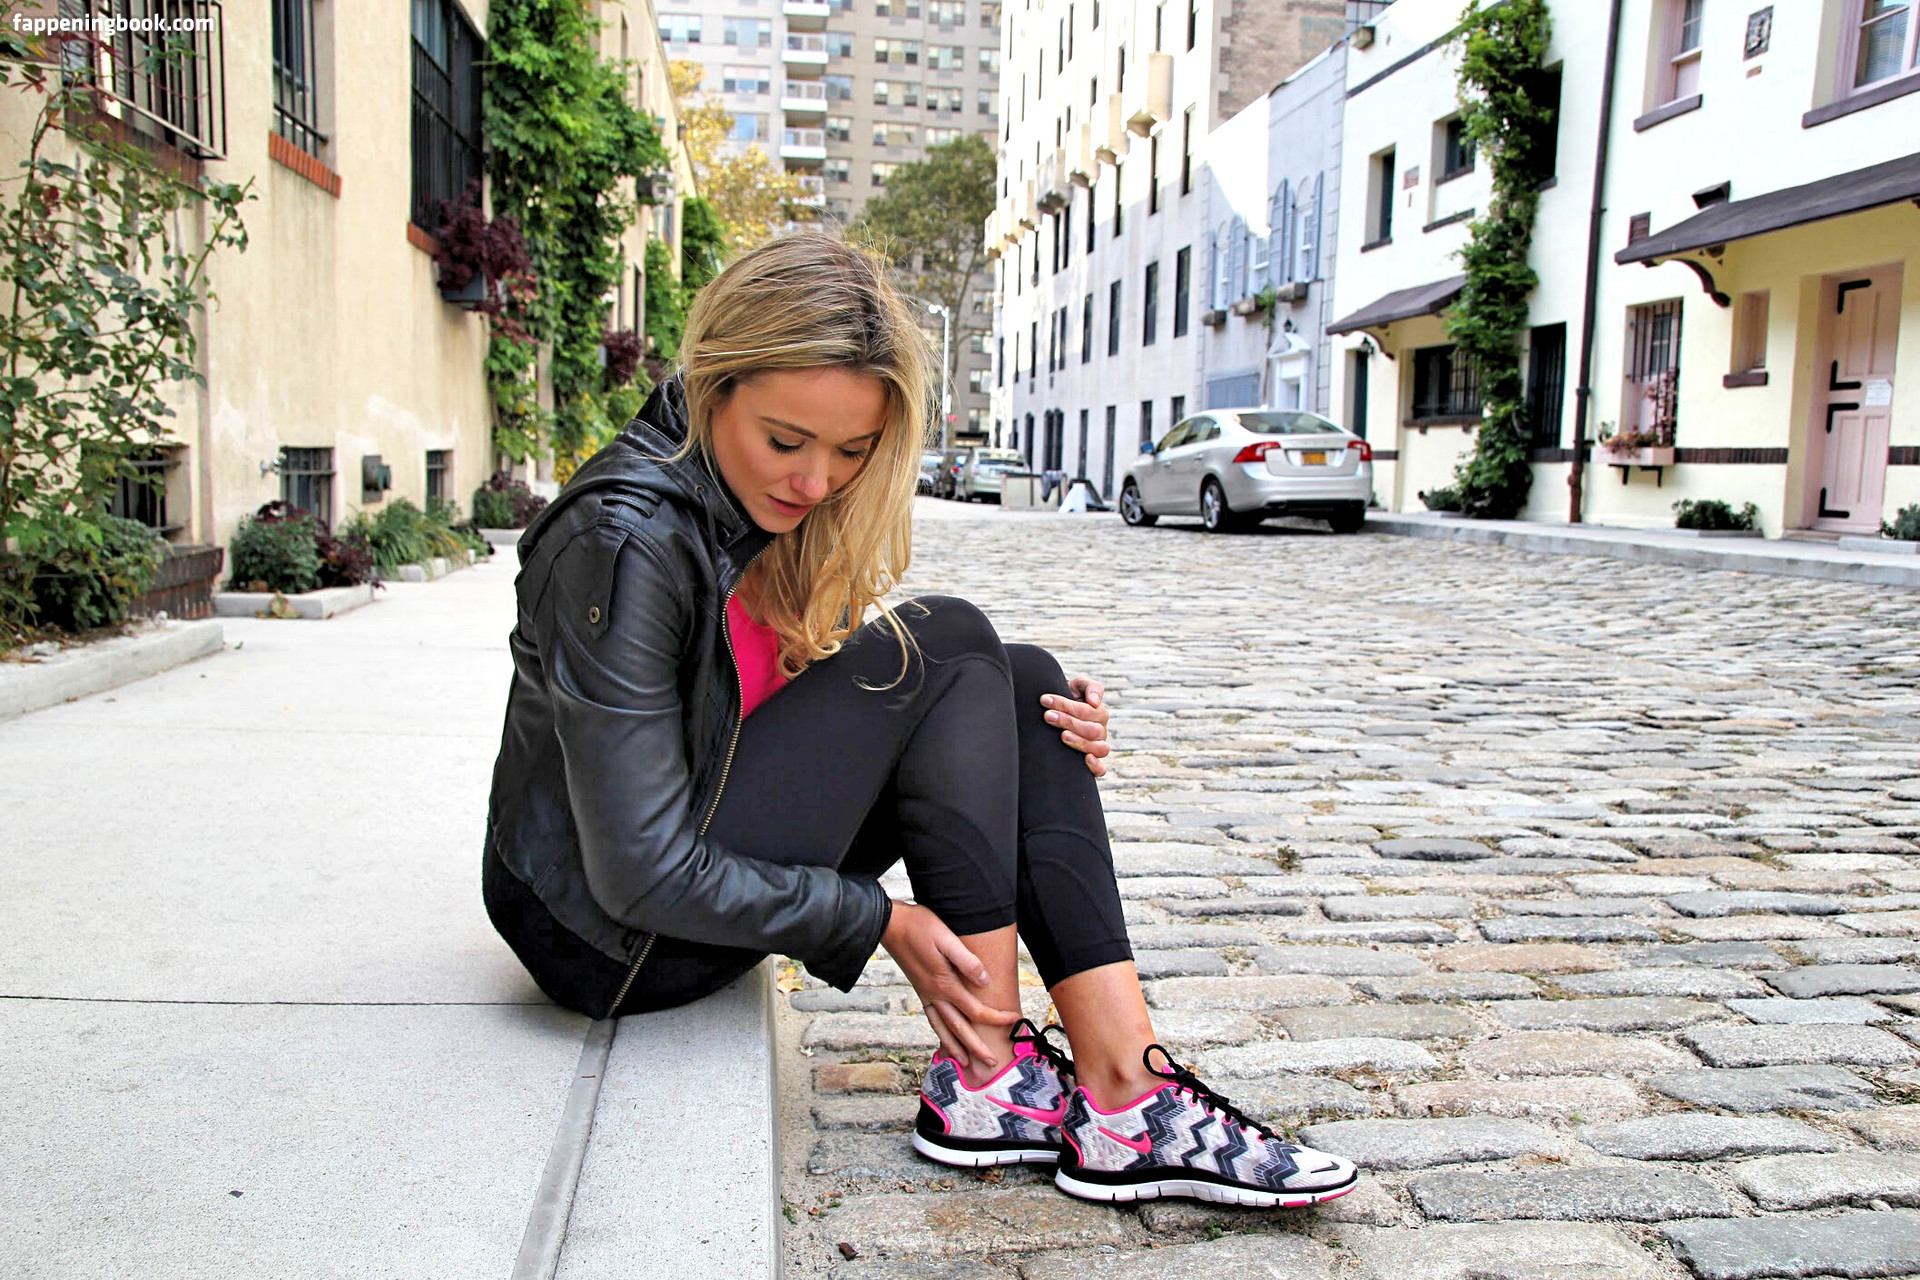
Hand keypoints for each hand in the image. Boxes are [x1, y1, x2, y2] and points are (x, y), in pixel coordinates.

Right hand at [881, 902, 1020, 1070]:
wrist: (890, 925)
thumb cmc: (920, 927)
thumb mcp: (946, 938)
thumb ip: (966, 961)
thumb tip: (984, 981)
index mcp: (944, 984)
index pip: (976, 1010)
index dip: (997, 1018)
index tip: (1014, 1020)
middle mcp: (935, 995)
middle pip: (959, 1028)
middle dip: (977, 1047)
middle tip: (992, 1064)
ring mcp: (925, 994)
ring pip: (942, 1029)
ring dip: (955, 1048)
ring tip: (965, 1063)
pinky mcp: (920, 990)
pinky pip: (932, 1019)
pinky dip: (940, 1033)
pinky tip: (944, 1037)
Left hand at [1041, 674, 1111, 775]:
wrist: (1054, 714)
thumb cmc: (1067, 697)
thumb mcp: (1078, 686)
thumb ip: (1090, 687)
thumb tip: (1094, 702)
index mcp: (1099, 713)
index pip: (1088, 711)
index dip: (1067, 705)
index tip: (1046, 700)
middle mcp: (1101, 731)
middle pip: (1092, 730)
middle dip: (1068, 721)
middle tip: (1048, 716)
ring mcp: (1097, 747)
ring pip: (1099, 748)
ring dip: (1080, 742)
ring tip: (1062, 735)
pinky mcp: (1092, 763)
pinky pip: (1101, 769)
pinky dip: (1096, 765)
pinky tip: (1086, 759)